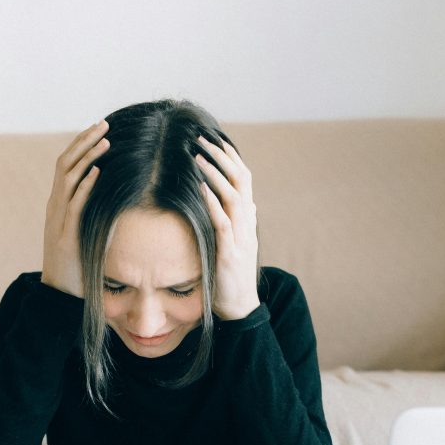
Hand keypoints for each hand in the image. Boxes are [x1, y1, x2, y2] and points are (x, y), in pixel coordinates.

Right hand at [41, 119, 109, 296]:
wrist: (60, 294)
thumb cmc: (78, 263)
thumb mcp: (84, 231)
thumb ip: (92, 212)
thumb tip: (115, 195)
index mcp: (58, 203)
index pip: (66, 164)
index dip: (81, 143)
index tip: (100, 129)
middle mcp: (55, 206)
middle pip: (65, 163)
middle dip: (85, 141)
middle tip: (105, 124)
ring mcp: (57, 220)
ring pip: (68, 179)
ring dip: (87, 157)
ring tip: (106, 141)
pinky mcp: (65, 236)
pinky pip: (74, 205)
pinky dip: (85, 186)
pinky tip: (99, 171)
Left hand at [195, 136, 259, 319]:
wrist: (239, 306)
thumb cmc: (231, 275)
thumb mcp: (237, 243)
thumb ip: (239, 222)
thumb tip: (245, 202)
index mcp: (248, 219)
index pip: (244, 179)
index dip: (231, 158)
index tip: (215, 139)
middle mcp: (248, 223)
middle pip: (241, 180)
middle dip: (222, 157)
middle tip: (202, 138)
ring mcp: (241, 237)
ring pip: (233, 196)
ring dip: (215, 174)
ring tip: (197, 156)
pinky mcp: (231, 253)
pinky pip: (223, 222)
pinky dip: (212, 203)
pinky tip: (200, 188)